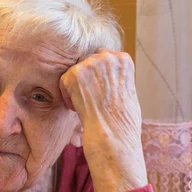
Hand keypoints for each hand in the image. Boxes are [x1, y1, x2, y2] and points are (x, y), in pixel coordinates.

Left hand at [60, 49, 147, 191]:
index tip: (101, 93)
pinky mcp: (74, 74)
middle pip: (88, 61)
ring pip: (75, 71)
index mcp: (123, 59)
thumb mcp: (127, 91)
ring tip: (88, 105)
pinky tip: (79, 108)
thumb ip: (116, 77)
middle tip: (92, 101)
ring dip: (77, 88)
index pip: (104, 58)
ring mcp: (90, 64)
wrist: (114, 134)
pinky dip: (68, 96)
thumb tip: (105, 77)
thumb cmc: (123, 120)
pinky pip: (63, 82)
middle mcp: (107, 57)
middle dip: (87, 79)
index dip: (99, 76)